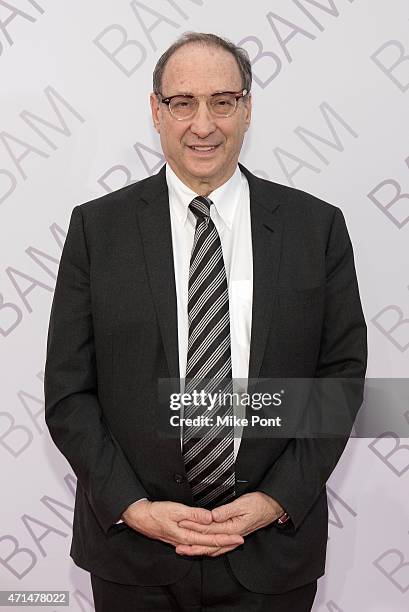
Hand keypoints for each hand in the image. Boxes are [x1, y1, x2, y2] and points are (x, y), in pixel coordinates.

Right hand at [121, 500, 243, 550]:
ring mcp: (181, 540)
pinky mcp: (178, 537)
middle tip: (240, 540)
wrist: (139, 517)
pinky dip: (206, 543)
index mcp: (186, 535)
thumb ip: (193, 515)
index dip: (226, 538)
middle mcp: (185, 541)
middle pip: (209, 544)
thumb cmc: (155, 513)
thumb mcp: (175, 510)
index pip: (211, 539)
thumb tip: (210, 518)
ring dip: (217, 544)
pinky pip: (196, 543)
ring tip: (229, 541)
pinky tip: (209, 542)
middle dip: (226, 543)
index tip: (239, 537)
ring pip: (203, 545)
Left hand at [175, 492, 283, 556]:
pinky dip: (209, 549)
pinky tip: (203, 550)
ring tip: (185, 551)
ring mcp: (233, 538)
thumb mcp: (242, 504)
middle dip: (192, 544)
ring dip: (199, 550)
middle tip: (177, 545)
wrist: (271, 508)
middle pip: (209, 543)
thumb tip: (212, 515)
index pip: (209, 529)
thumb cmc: (259, 504)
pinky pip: (219, 547)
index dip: (194, 527)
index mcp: (233, 528)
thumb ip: (226, 511)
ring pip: (213, 548)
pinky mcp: (234, 536)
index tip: (182, 523)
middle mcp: (232, 536)